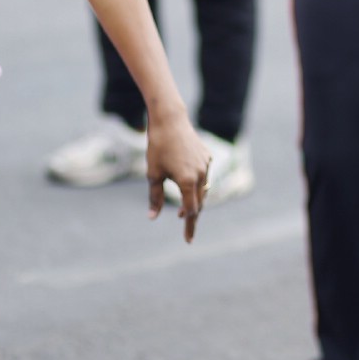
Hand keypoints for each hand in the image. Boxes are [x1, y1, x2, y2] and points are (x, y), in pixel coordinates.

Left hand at [145, 108, 211, 242]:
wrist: (170, 119)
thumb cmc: (158, 147)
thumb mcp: (153, 174)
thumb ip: (155, 197)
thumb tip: (153, 217)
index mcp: (187, 181)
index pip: (192, 210)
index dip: (189, 226)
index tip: (188, 240)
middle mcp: (200, 174)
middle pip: (199, 202)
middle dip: (193, 215)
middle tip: (185, 228)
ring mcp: (205, 164)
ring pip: (203, 188)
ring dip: (195, 199)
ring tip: (184, 209)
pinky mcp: (206, 155)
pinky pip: (203, 174)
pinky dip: (197, 183)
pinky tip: (188, 183)